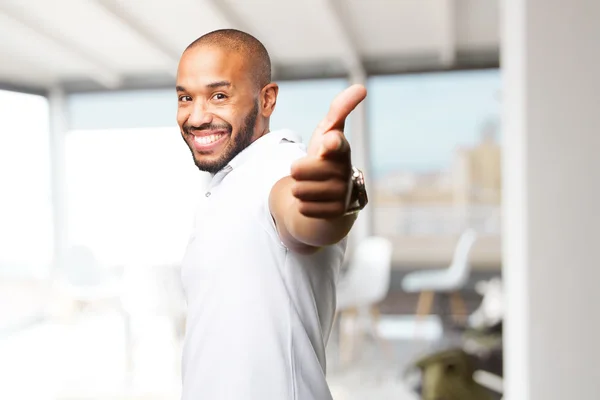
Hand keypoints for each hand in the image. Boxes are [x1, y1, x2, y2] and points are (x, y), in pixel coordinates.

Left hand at [290, 84, 366, 218]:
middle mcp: (345, 171)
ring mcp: (342, 194)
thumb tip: (362, 87)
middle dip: (296, 170)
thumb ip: (339, 110)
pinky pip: (304, 208)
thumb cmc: (326, 156)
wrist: (330, 193)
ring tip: (308, 185)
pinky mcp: (336, 213)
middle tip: (300, 170)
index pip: (336, 145)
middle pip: (302, 170)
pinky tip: (312, 200)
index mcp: (341, 149)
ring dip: (298, 189)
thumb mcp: (328, 132)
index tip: (329, 140)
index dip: (331, 143)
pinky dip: (303, 205)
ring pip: (301, 191)